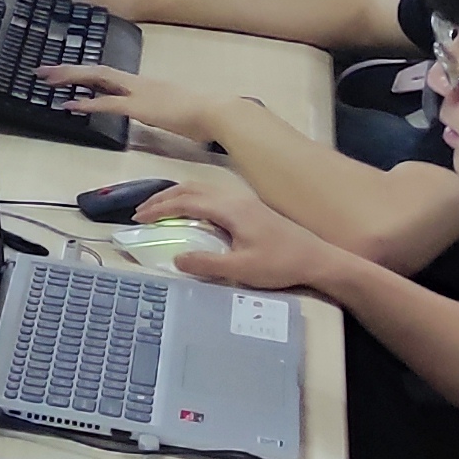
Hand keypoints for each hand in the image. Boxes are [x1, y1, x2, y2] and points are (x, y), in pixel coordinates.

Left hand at [33, 63, 227, 146]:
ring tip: (48, 79)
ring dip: (70, 78)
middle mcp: (138, 83)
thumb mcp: (171, 108)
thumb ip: (156, 107)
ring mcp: (139, 93)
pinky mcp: (141, 107)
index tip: (65, 72)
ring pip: (98, 79)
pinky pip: (108, 103)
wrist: (217, 112)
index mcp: (144, 83)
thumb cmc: (200, 113)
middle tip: (43, 70)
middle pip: (97, 70)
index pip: (108, 74)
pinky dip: (87, 103)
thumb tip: (150, 113)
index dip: (84, 72)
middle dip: (68, 69)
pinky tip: (70, 105)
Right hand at [129, 171, 352, 296]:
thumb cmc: (281, 265)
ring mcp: (244, 201)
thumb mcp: (241, 270)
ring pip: (202, 189)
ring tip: (160, 209)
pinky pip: (212, 194)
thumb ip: (207, 264)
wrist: (319, 259)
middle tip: (141, 212)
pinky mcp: (251, 208)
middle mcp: (235, 199)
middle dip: (163, 198)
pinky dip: (192, 199)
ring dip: (177, 196)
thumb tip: (175, 258)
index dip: (159, 208)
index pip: (185, 201)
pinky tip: (191, 214)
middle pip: (191, 188)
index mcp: (230, 209)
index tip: (138, 218)